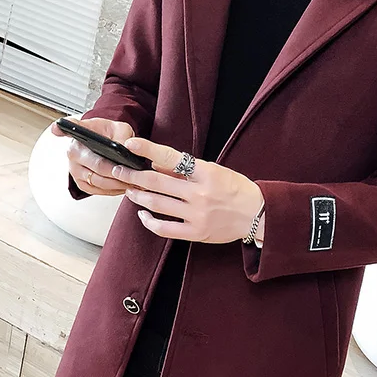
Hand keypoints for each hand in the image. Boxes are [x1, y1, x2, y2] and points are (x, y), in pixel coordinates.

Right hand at [51, 115, 134, 195]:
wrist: (107, 146)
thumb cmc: (110, 136)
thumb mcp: (120, 128)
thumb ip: (123, 135)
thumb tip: (127, 147)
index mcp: (78, 137)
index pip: (67, 130)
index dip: (61, 129)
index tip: (57, 128)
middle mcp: (73, 153)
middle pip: (96, 167)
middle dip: (116, 173)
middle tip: (131, 174)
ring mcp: (75, 170)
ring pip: (98, 182)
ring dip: (116, 184)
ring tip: (132, 182)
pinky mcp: (82, 183)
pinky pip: (97, 191)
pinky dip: (112, 191)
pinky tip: (123, 186)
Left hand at [111, 138, 263, 243]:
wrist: (257, 214)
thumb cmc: (236, 189)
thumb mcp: (214, 171)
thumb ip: (187, 170)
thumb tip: (158, 165)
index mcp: (205, 172)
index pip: (171, 157)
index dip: (148, 150)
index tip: (130, 144)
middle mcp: (200, 193)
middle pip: (157, 182)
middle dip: (133, 176)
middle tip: (118, 171)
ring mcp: (197, 214)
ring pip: (157, 204)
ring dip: (138, 196)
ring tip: (129, 190)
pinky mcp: (196, 232)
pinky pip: (165, 228)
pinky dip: (150, 221)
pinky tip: (143, 215)